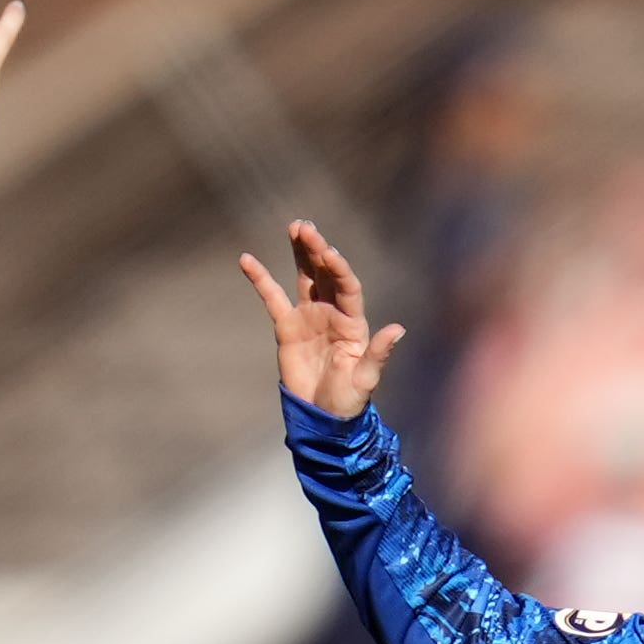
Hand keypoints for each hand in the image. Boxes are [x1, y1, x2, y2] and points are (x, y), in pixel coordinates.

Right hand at [239, 220, 404, 417]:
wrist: (322, 416)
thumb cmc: (349, 400)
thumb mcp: (365, 379)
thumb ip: (378, 353)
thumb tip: (397, 330)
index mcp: (353, 322)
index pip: (347, 286)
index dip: (339, 268)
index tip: (327, 251)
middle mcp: (332, 312)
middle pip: (325, 273)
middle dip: (316, 250)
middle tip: (305, 227)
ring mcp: (309, 316)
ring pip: (305, 276)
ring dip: (300, 252)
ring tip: (295, 227)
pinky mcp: (287, 326)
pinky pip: (272, 298)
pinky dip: (260, 279)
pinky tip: (246, 260)